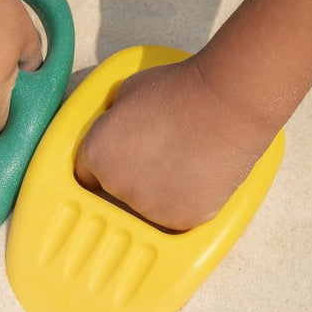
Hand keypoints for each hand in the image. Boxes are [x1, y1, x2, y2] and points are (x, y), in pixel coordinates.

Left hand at [74, 56, 278, 230]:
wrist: (225, 105)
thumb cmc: (178, 90)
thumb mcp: (127, 92)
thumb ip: (113, 118)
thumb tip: (117, 125)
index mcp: (95, 153)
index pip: (86, 173)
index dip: (106, 164)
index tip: (121, 160)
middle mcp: (114, 185)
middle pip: (115, 191)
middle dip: (132, 176)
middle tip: (159, 156)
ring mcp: (147, 207)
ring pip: (147, 206)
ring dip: (159, 191)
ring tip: (184, 162)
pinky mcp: (179, 220)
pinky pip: (176, 216)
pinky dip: (186, 201)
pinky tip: (198, 176)